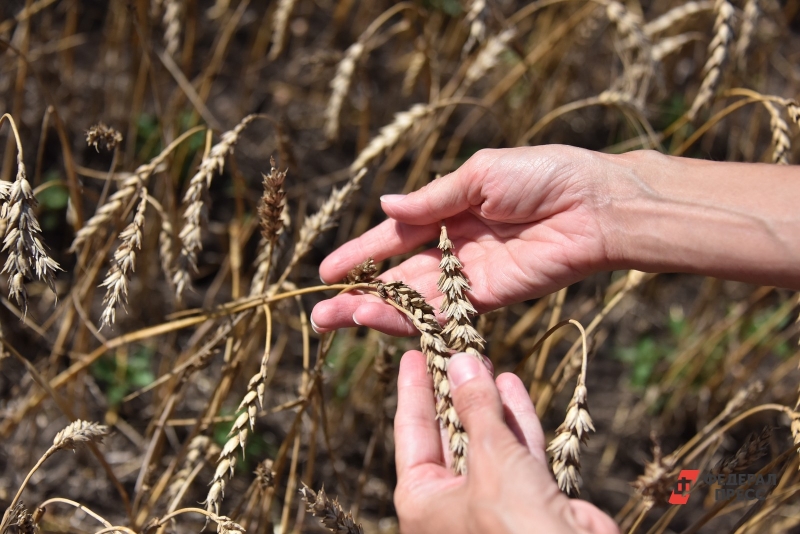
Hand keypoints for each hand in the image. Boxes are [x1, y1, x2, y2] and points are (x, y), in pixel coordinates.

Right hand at [312, 146, 613, 334]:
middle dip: (360, 294)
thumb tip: (384, 207)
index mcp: (449, 211)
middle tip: (321, 314)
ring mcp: (471, 277)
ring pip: (415, 300)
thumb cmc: (542, 175)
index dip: (361, 254)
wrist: (595, 204)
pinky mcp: (492, 299)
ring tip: (339, 320)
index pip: (395, 237)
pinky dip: (415, 319)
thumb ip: (432, 200)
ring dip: (378, 311)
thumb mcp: (479, 175)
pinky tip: (382, 322)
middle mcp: (455, 248)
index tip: (327, 271)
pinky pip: (446, 312)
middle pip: (398, 276)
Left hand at [393, 350, 618, 533]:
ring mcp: (490, 501)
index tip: (412, 356)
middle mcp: (450, 503)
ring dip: (485, 401)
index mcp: (423, 501)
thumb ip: (476, 408)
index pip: (411, 432)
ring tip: (482, 360)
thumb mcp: (489, 457)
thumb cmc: (515, 526)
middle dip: (453, 391)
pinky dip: (515, 420)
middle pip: (447, 432)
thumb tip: (461, 362)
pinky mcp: (526, 499)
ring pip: (483, 439)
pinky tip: (511, 385)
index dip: (413, 391)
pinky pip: (515, 452)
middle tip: (452, 349)